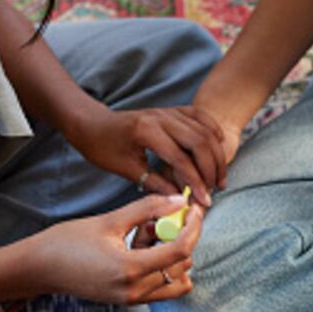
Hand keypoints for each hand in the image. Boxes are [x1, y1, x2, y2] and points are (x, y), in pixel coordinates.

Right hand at [30, 193, 204, 303]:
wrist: (40, 268)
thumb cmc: (68, 242)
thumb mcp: (110, 220)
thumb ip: (147, 209)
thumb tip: (178, 200)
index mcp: (130, 269)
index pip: (180, 251)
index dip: (193, 227)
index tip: (193, 209)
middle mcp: (134, 290)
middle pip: (182, 265)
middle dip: (179, 238)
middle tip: (158, 218)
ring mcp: (132, 299)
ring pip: (175, 280)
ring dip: (170, 255)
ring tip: (143, 234)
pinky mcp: (128, 300)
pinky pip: (160, 286)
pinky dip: (160, 266)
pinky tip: (138, 246)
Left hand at [71, 106, 225, 205]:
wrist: (92, 124)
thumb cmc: (103, 147)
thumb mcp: (126, 170)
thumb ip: (155, 183)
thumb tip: (180, 199)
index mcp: (147, 132)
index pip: (181, 159)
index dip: (195, 183)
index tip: (204, 201)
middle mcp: (161, 117)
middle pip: (200, 142)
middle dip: (212, 169)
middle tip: (215, 190)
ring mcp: (168, 111)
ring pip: (204, 130)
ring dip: (216, 154)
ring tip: (219, 177)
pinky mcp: (172, 110)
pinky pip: (199, 116)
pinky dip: (212, 129)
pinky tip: (220, 145)